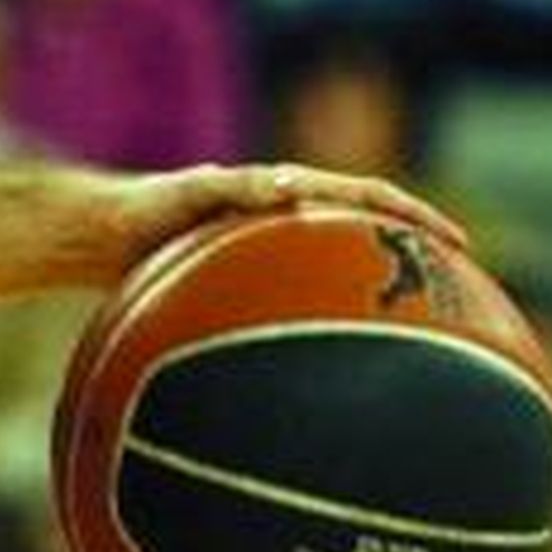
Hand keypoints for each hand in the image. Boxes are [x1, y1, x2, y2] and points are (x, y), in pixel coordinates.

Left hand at [64, 160, 466, 289]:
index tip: (454, 242)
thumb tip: (289, 186)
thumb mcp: (190, 192)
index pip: (360, 194)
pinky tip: (332, 365)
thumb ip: (235, 188)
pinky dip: (320, 315)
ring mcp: (263, 249)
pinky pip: (295, 296)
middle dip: (407, 249)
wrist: (97, 233)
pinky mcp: (241, 278)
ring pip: (331, 265)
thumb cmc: (142, 208)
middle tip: (454, 282)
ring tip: (411, 327)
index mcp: (279, 192)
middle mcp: (280, 217)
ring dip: (370, 285)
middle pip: (358, 229)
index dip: (411, 215)